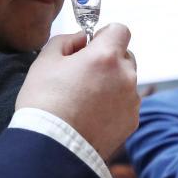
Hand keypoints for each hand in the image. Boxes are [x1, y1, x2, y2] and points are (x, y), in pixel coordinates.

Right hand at [16, 23, 139, 162]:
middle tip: (82, 74)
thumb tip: (82, 38)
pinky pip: (125, 104)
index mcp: (106, 56)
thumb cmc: (45, 102)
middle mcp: (126, 76)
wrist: (53, 147)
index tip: (90, 46)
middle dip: (107, 60)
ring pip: (126, 81)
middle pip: (125, 55)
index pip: (120, 30)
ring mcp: (132, 100)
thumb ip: (66, 40)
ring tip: (83, 99)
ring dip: (111, 83)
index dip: (104, 34)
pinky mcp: (132, 121)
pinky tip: (91, 115)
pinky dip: (113, 105)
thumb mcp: (45, 61)